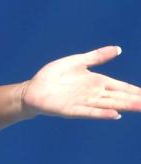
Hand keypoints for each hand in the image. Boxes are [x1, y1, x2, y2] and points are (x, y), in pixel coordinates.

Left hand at [20, 46, 140, 119]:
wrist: (33, 89)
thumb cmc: (54, 75)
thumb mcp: (77, 61)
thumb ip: (97, 56)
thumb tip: (118, 49)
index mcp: (97, 82)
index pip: (122, 87)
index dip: (136, 91)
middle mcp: (94, 94)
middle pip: (120, 97)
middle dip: (136, 100)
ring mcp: (84, 102)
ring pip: (109, 105)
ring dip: (125, 106)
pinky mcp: (71, 110)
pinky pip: (90, 112)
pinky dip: (102, 113)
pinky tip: (115, 114)